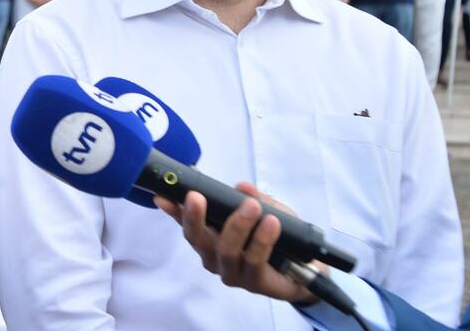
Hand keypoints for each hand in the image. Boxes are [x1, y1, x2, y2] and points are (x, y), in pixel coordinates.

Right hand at [155, 182, 318, 304]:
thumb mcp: (266, 209)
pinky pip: (254, 262)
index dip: (173, 210)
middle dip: (194, 217)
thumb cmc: (278, 236)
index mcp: (210, 238)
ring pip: (225, 250)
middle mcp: (214, 257)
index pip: (187, 222)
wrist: (306, 269)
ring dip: (237, 225)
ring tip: (252, 206)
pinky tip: (271, 224)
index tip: (163, 195)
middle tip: (197, 196)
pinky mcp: (254, 283)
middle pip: (197, 239)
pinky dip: (261, 241)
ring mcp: (232, 272)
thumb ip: (254, 197)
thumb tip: (241, 186)